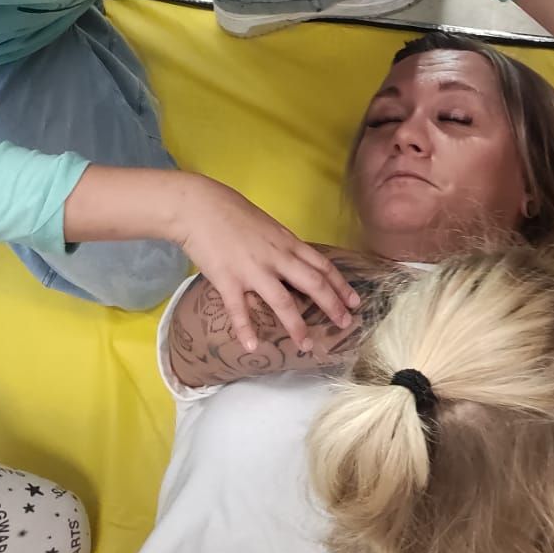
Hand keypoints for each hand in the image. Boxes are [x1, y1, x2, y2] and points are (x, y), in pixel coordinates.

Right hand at [174, 177, 359, 351]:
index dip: (341, 285)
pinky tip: (252, 346)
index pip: (322, 266)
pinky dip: (245, 329)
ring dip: (296, 326)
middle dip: (332, 306)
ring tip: (306, 346)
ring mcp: (252, 270)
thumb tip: (296, 261)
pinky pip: (239, 309)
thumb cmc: (232, 212)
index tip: (355, 302)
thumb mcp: (268, 226)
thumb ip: (282, 246)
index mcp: (287, 242)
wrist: (198, 206)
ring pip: (282, 301)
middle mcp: (276, 257)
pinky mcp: (227, 279)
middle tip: (345, 325)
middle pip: (313, 284)